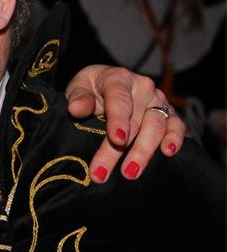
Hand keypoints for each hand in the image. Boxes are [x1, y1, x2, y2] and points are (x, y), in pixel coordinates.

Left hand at [65, 65, 185, 182]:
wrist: (105, 85)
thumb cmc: (90, 88)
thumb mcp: (78, 87)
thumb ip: (78, 97)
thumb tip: (76, 109)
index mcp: (118, 78)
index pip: (119, 100)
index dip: (118, 120)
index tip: (116, 140)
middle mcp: (142, 88)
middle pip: (134, 121)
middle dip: (118, 150)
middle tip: (103, 173)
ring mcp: (158, 100)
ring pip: (156, 127)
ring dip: (143, 152)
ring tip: (130, 173)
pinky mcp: (169, 113)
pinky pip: (177, 125)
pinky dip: (175, 138)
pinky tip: (168, 153)